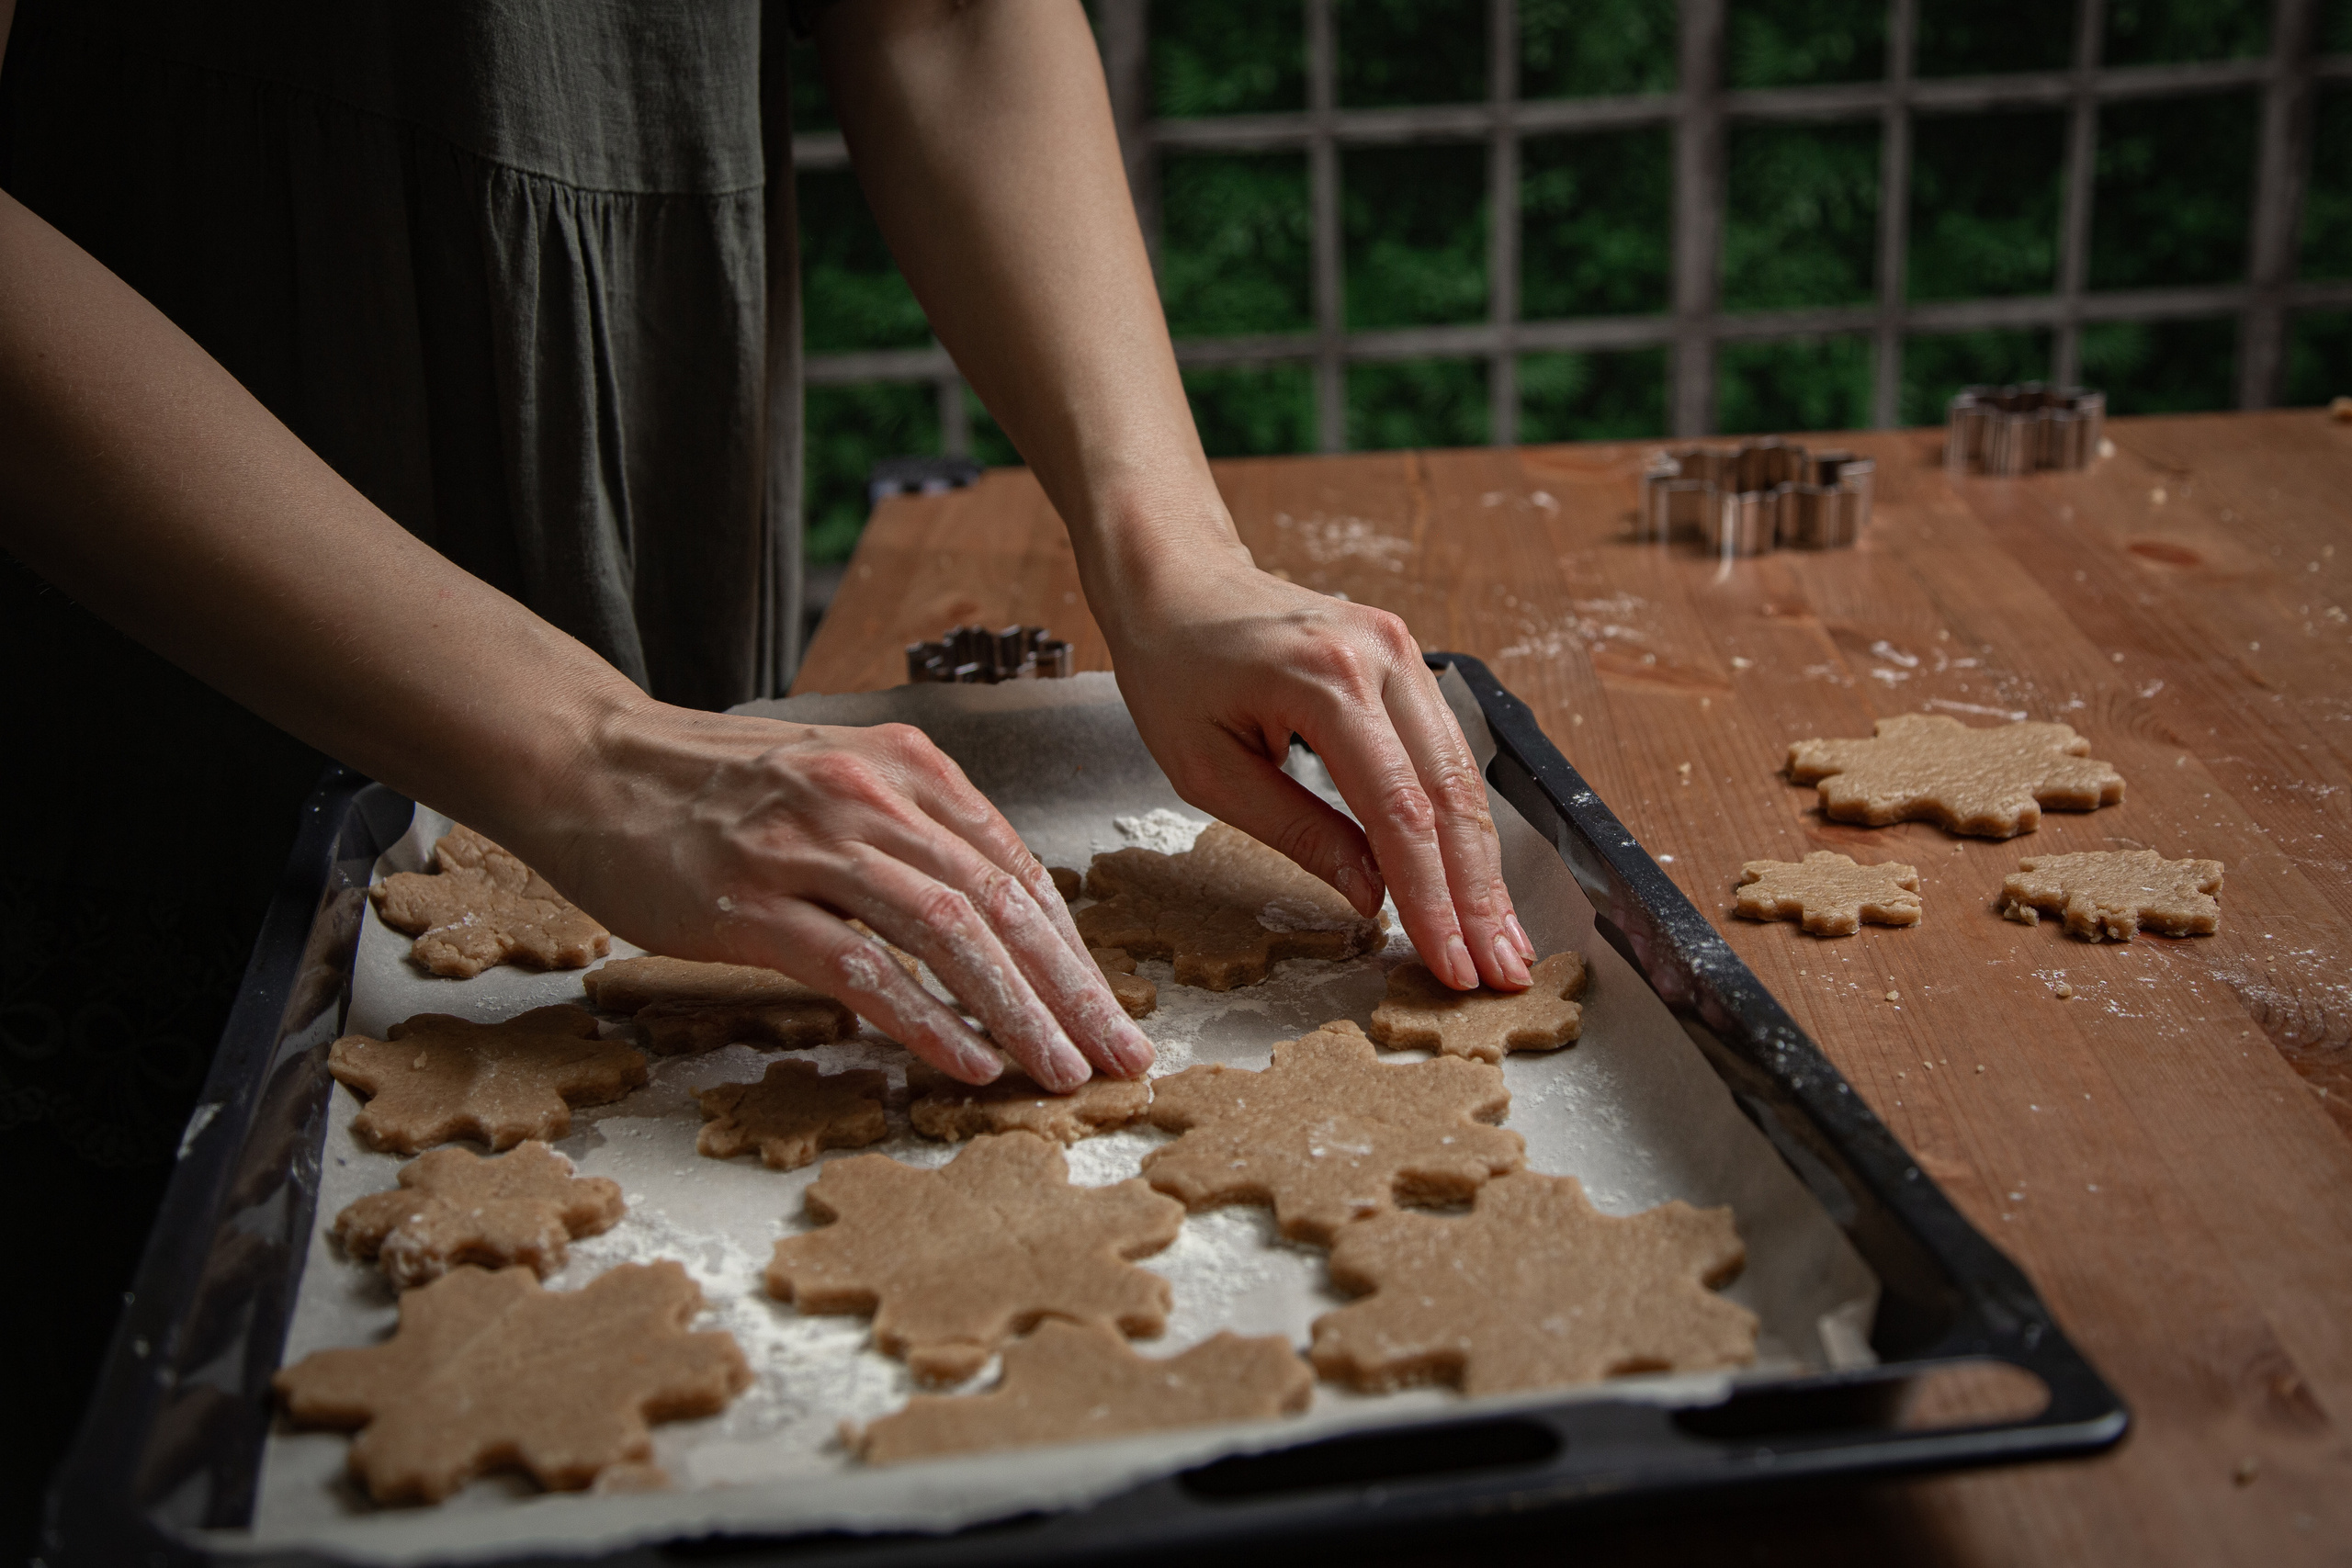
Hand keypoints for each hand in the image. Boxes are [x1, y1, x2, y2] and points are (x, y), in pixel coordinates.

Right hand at [512, 702, 1153, 1090]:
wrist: (590, 766)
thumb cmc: (716, 789)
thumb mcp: (834, 784)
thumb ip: (912, 836)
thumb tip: (994, 919)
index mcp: (905, 769)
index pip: (1015, 868)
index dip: (1073, 950)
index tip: (1112, 1012)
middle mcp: (870, 798)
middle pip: (999, 903)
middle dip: (1071, 991)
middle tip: (1119, 1057)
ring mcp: (810, 847)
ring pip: (946, 935)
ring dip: (1015, 1012)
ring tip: (1059, 1071)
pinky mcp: (751, 902)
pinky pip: (860, 969)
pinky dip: (924, 1020)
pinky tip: (967, 1064)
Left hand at [1103, 547, 1535, 991]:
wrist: (1174, 580)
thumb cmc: (1173, 671)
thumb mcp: (1209, 771)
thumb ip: (1298, 832)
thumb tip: (1373, 897)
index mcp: (1323, 680)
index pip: (1399, 810)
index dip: (1431, 897)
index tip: (1450, 963)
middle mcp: (1380, 655)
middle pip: (1451, 793)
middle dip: (1479, 893)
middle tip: (1503, 969)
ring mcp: (1401, 649)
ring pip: (1464, 773)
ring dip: (1485, 863)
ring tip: (1505, 939)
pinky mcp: (1406, 658)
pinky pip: (1448, 748)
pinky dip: (1464, 819)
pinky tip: (1478, 874)